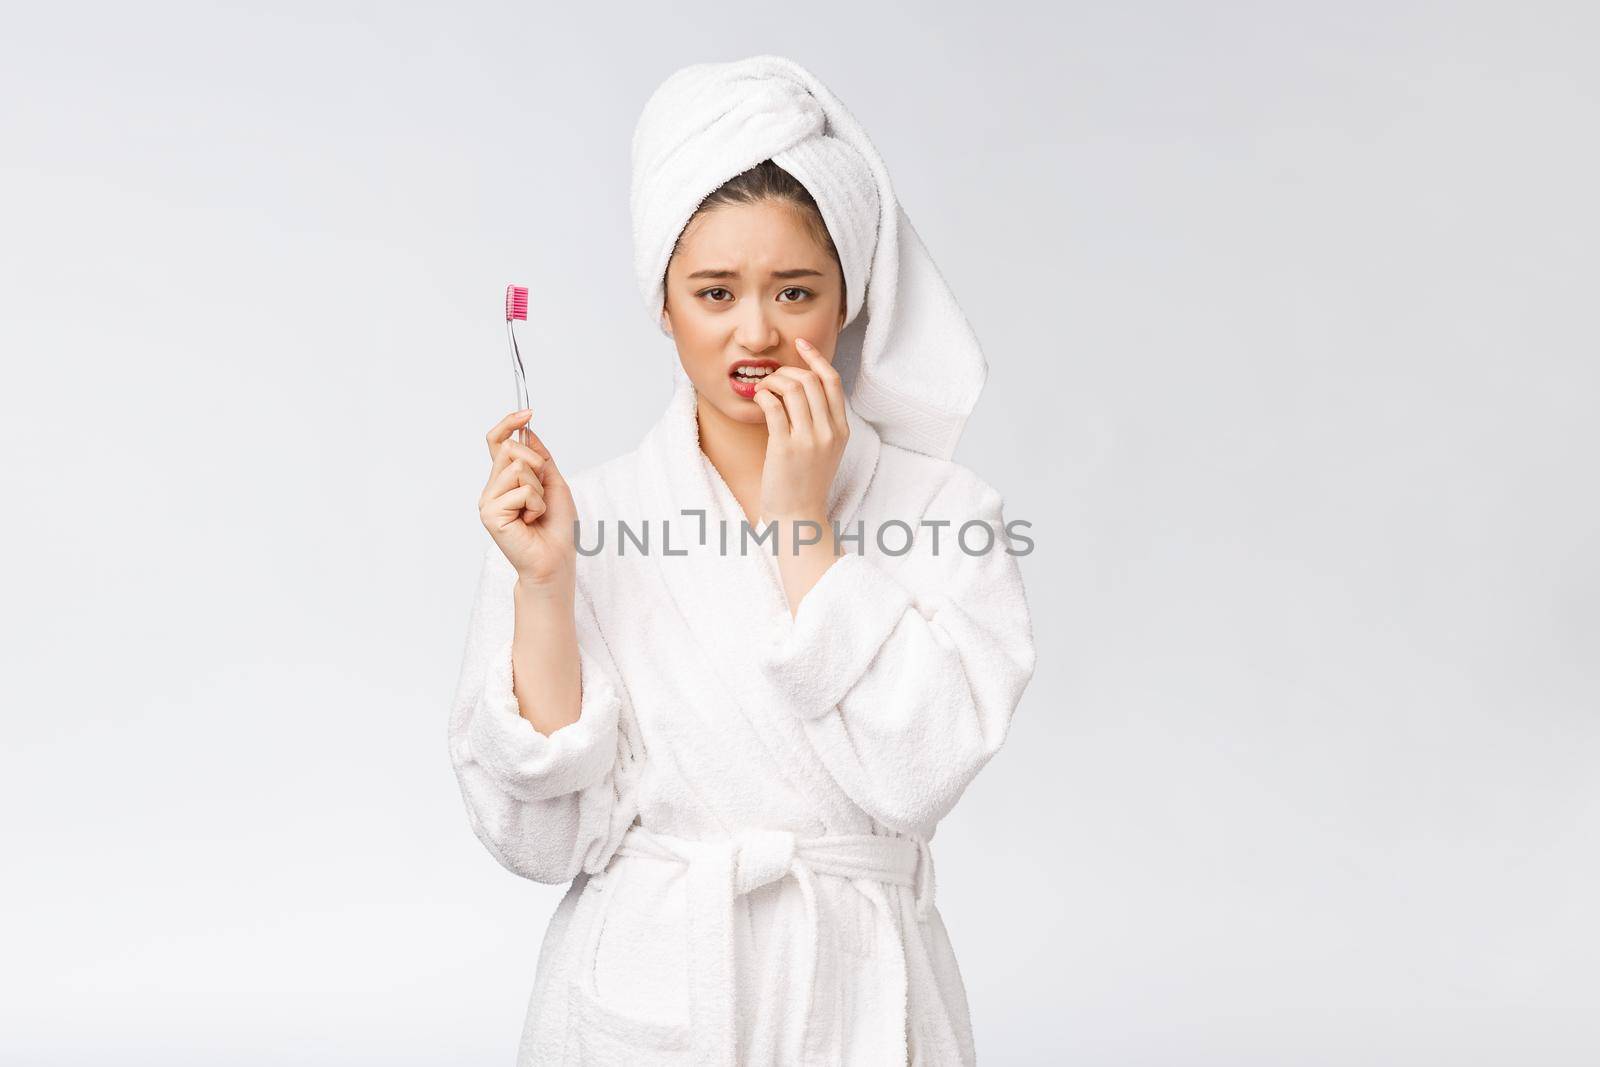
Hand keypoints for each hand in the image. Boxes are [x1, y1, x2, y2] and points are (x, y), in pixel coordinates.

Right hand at [478, 409, 578, 586]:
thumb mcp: (553, 483)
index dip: (508, 423)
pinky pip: (521, 490)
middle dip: (536, 465)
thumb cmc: (555, 527)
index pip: (497, 442)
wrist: (554, 560)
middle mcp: (492, 488)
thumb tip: (527, 430)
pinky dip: (536, 504)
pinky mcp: (490, 513)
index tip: (527, 412)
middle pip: (511, 450)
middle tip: (543, 493)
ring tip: (536, 512)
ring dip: (538, 490)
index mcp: (504, 480)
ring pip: (518, 468)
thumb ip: (539, 457)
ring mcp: (488, 500)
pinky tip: (530, 521)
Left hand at [751, 337, 848, 525]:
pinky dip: (762, 395)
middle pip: (810, 380)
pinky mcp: (785, 448)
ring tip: (762, 389)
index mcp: (842, 430)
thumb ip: (822, 420)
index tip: (800, 344)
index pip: (832, 381)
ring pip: (792, 388)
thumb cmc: (806, 481)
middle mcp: (829, 432)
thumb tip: (803, 386)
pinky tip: (757, 399)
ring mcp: (808, 440)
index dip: (815, 358)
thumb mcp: (826, 449)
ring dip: (772, 381)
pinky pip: (773, 407)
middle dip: (786, 370)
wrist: (798, 515)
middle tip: (771, 378)